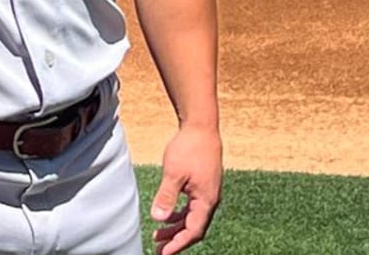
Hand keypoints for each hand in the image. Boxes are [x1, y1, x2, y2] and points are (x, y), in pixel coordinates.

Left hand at [149, 125, 222, 254]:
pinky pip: (193, 208)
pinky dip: (180, 215)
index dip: (178, 244)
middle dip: (176, 240)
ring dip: (176, 228)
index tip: (163, 253)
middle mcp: (210, 200)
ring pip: (193, 218)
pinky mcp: (203, 185)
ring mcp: (207, 193)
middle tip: (158, 249)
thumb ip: (167, 196)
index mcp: (206, 200)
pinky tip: (168, 216)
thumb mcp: (174, 173)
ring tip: (158, 235)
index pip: (193, 231)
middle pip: (194, 228)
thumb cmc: (189, 148)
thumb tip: (159, 218)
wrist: (202, 127)